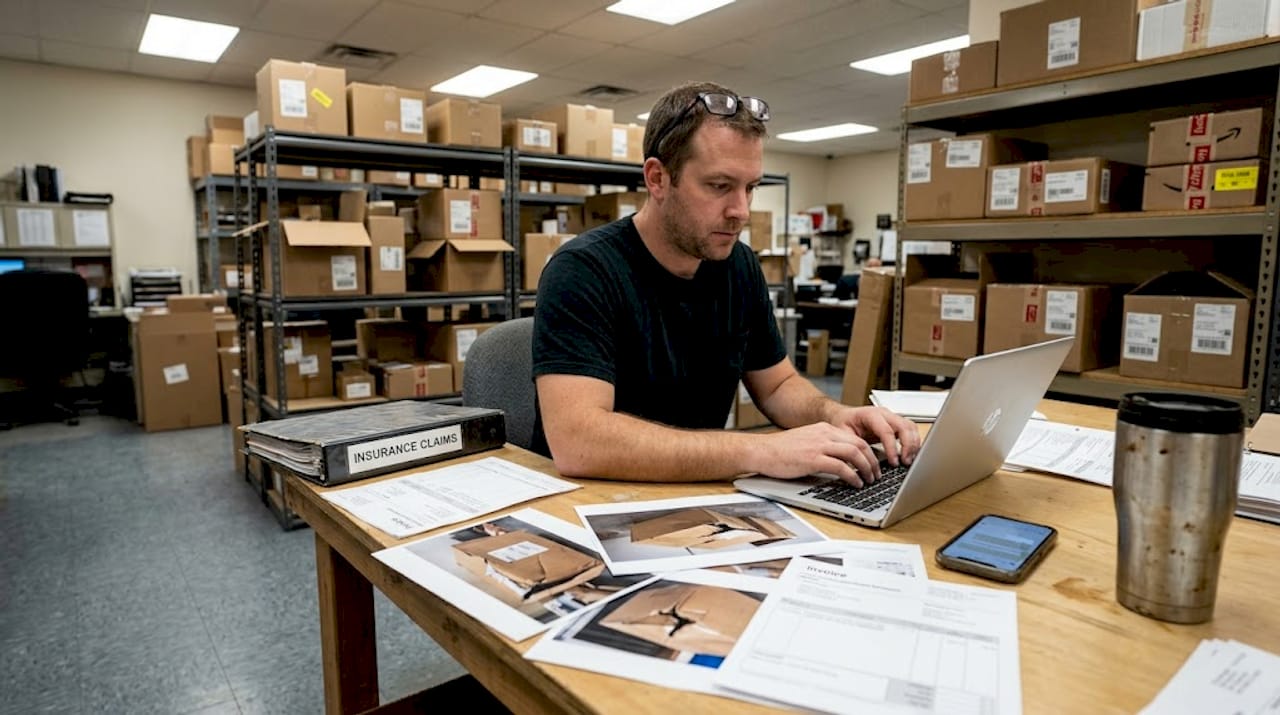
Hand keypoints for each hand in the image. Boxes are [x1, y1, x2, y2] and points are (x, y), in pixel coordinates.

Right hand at [751, 422, 881, 486]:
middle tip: (876, 474)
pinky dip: (853, 476)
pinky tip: (855, 483)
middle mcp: (824, 434)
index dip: (869, 452)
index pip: (855, 437)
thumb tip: (841, 461)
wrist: (761, 451)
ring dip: (866, 468)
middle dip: (872, 461)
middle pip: (860, 444)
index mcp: (824, 428)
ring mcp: (819, 445)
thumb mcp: (807, 441)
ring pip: (855, 453)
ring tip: (869, 480)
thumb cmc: (780, 450)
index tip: (873, 463)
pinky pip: (841, 467)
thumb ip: (824, 446)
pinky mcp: (813, 459)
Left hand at [826, 405, 921, 467]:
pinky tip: (911, 455)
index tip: (894, 462)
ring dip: (914, 444)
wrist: (844, 416)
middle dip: (908, 446)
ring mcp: (892, 417)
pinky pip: (911, 430)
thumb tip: (859, 463)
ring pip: (911, 427)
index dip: (892, 448)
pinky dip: (914, 442)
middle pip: (904, 426)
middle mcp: (884, 414)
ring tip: (909, 461)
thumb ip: (852, 446)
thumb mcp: (842, 434)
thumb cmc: (843, 423)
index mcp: (870, 414)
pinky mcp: (896, 423)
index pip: (887, 430)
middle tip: (906, 462)